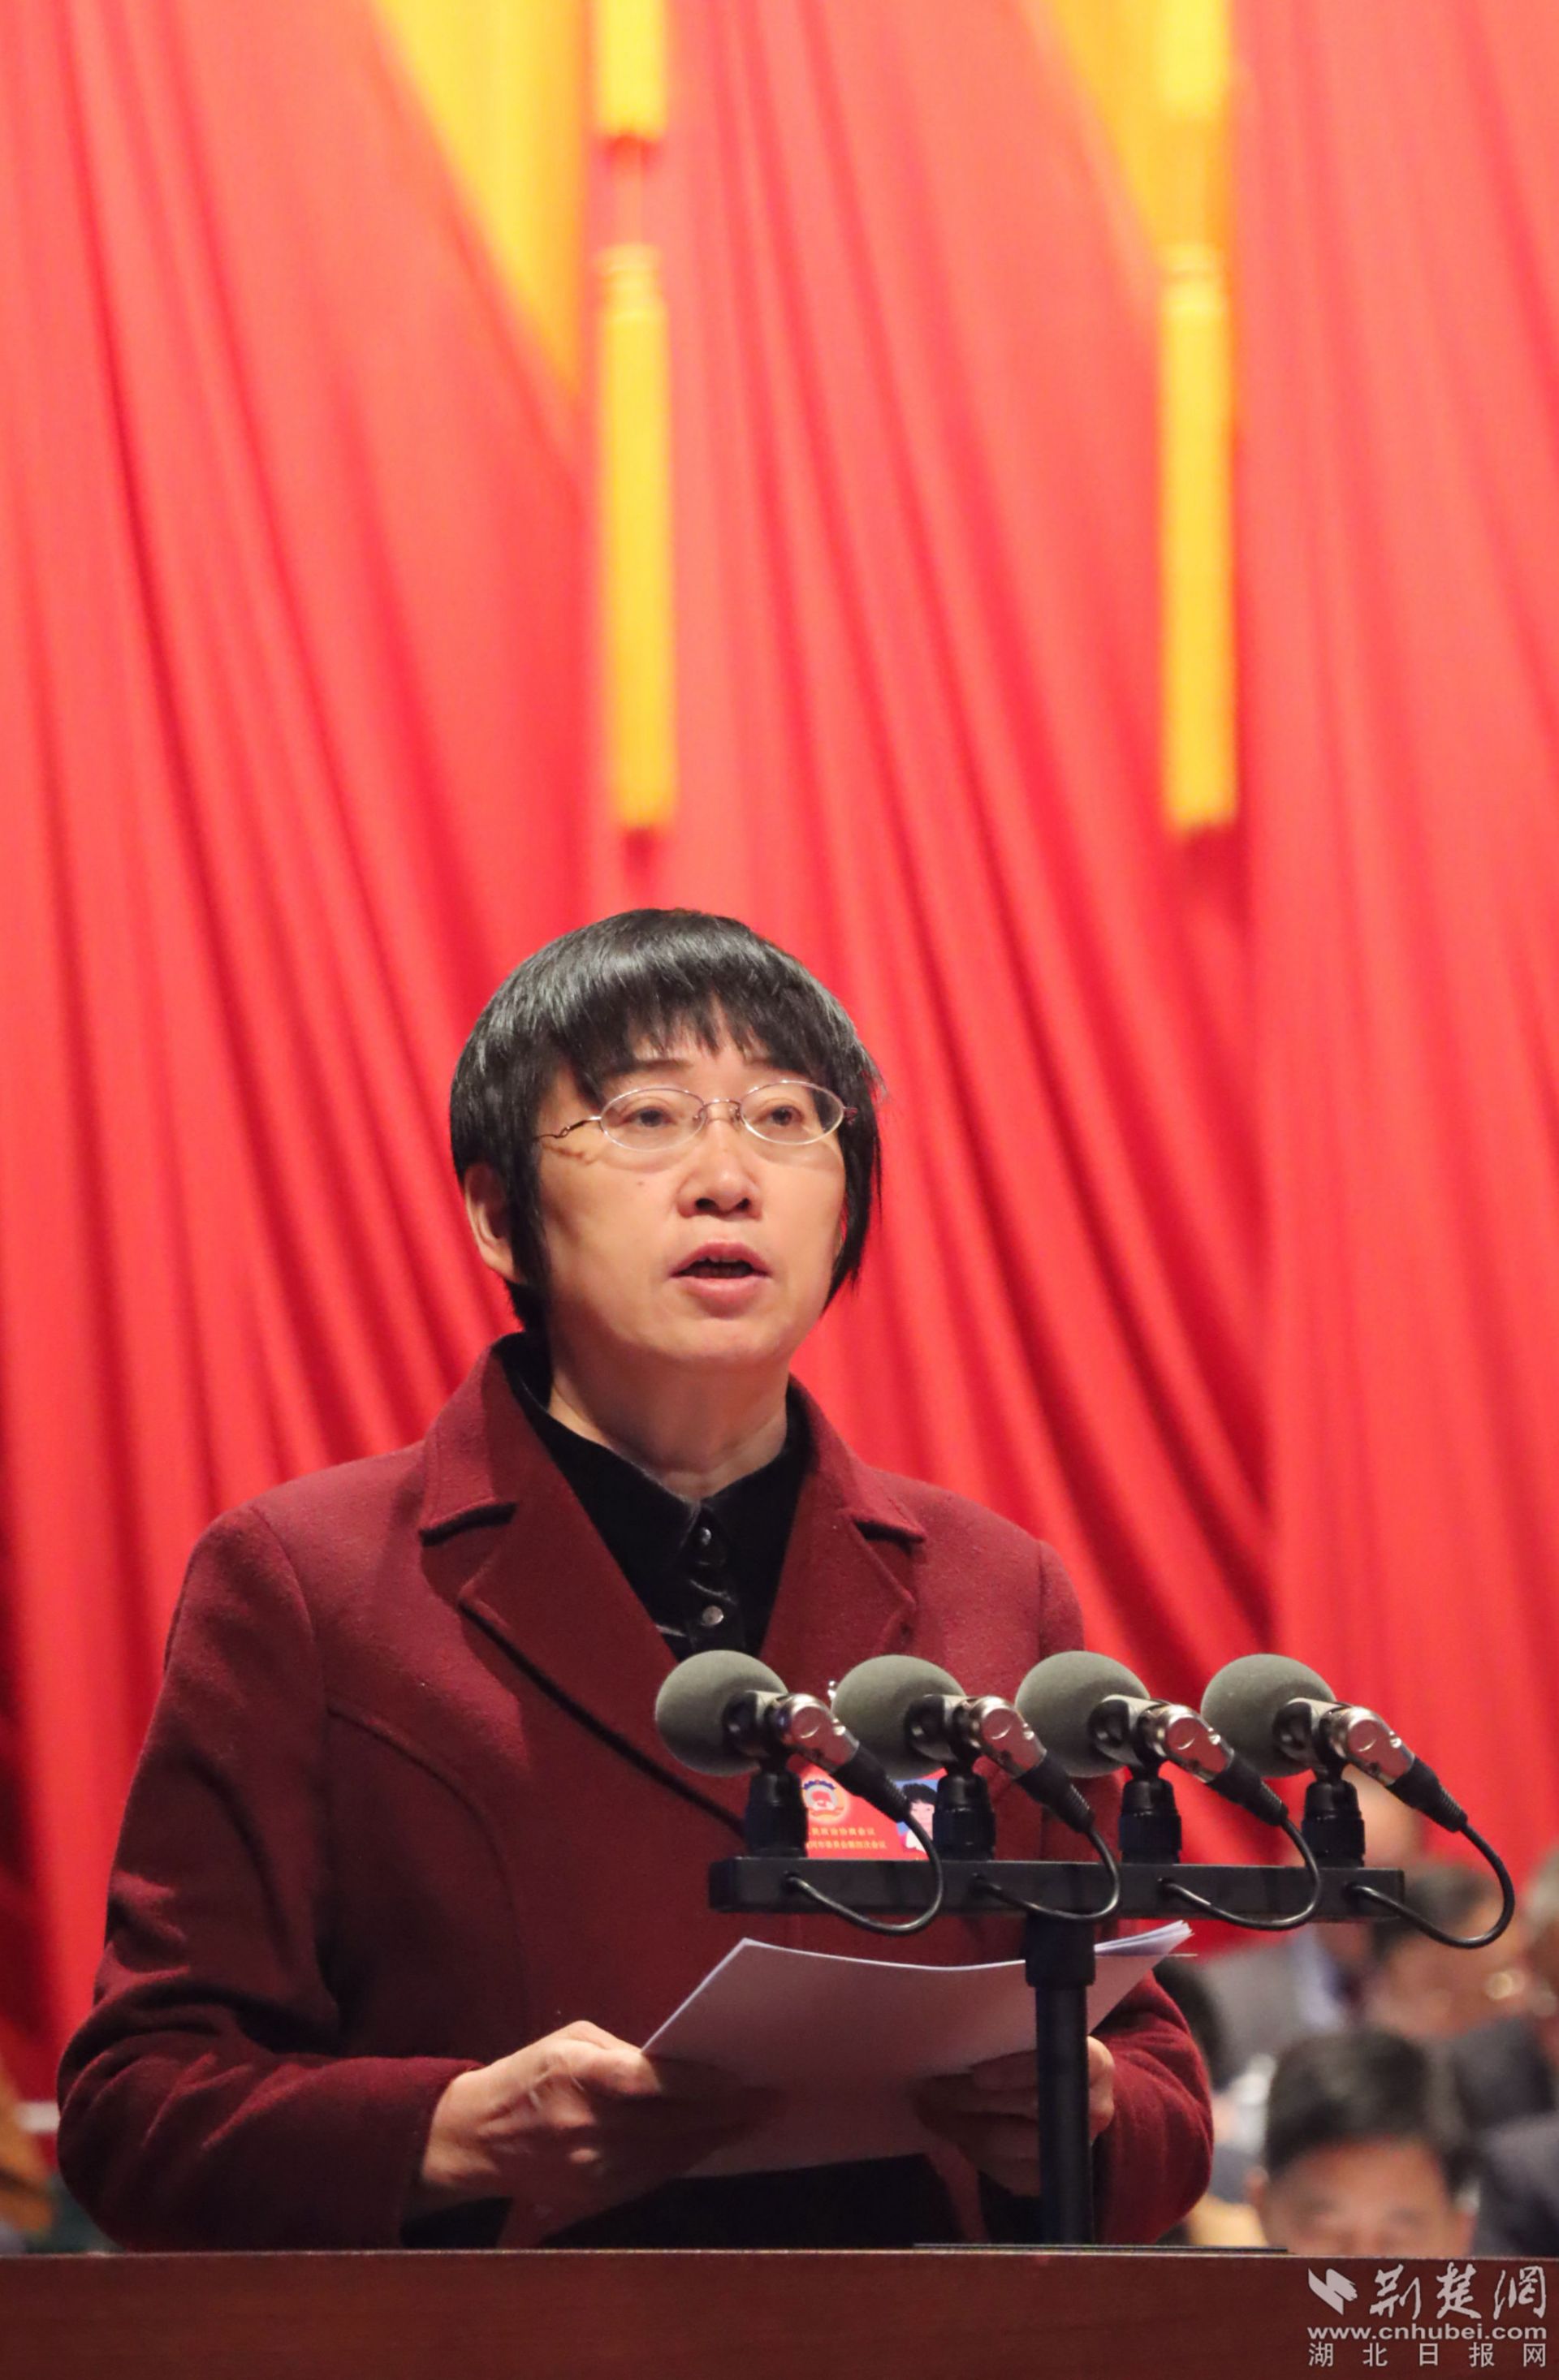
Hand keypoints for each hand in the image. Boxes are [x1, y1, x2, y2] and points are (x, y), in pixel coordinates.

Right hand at [414, 2019, 777, 2232]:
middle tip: (771, 2099)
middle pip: (673, 2124)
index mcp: (578, 2076)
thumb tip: (677, 2063)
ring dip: (715, 2138)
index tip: (743, 2079)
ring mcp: (592, 2168)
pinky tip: (712, 2142)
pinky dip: (686, 2157)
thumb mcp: (568, 2040)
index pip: (652, 2082)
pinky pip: (653, 2175)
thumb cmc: (526, 2076)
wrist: (475, 2140)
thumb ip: (622, 2052)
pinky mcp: (594, 2195)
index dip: (702, 2083)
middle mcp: (587, 2127)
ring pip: (670, 2155)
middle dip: (728, 2113)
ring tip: (753, 2120)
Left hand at [911, 2036, 1114, 2196]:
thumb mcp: (1039, 2037)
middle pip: (1022, 2107)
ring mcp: (1070, 2153)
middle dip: (969, 2095)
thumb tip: (963, 2030)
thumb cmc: (1042, 2057)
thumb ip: (1016, 2034)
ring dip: (956, 2121)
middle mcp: (1092, 2111)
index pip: (1058, 2065)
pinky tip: (941, 2123)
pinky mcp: (1044, 2180)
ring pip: (1002, 2140)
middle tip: (929, 2082)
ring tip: (924, 2101)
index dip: (1017, 2071)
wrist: (1069, 2107)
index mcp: (1095, 2064)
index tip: (978, 2073)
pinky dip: (964, 2144)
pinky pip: (996, 2168)